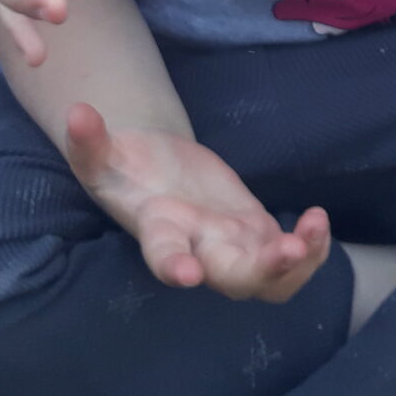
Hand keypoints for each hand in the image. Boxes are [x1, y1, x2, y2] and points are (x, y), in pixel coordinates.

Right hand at [65, 104, 330, 301]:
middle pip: (231, 278)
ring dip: (298, 266)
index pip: (165, 256)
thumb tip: (77, 113)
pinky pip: (290, 258)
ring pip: (269, 282)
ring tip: (313, 229)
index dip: (174, 267)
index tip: (186, 275)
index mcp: (161, 231)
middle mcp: (199, 249)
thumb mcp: (103, 155)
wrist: (153, 171)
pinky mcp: (256, 232)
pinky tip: (317, 220)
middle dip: (261, 271)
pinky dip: (311, 247)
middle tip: (287, 251)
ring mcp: (232, 246)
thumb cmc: (123, 168)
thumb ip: (90, 142)